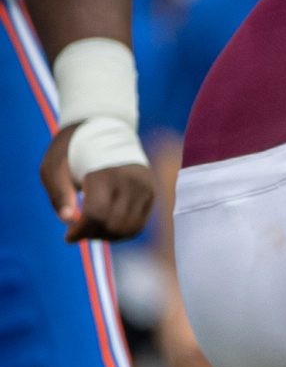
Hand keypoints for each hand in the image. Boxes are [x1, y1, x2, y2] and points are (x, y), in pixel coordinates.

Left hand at [40, 125, 153, 242]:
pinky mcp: (151, 194)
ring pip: (129, 229)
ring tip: (91, 229)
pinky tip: (106, 226)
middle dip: (92, 235)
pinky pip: (139, 225)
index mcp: (106, 173)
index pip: (97, 214)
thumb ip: (58, 194)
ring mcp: (145, 188)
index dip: (80, 231)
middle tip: (78, 232)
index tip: (68, 236)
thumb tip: (67, 220)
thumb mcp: (53, 167)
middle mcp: (131, 182)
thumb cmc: (72, 151)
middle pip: (114, 225)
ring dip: (108, 236)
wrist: (103, 130)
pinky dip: (121, 232)